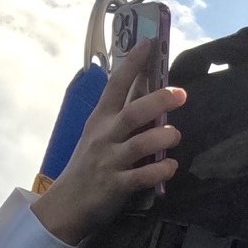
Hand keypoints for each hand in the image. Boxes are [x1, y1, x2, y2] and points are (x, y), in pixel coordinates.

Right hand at [30, 41, 185, 246]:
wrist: (66, 204)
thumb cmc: (89, 163)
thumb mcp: (99, 133)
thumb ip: (123, 113)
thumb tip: (150, 88)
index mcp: (101, 119)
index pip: (116, 85)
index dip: (132, 63)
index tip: (148, 42)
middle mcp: (105, 136)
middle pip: (131, 113)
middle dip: (157, 101)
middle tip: (181, 93)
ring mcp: (109, 161)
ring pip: (138, 145)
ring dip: (160, 137)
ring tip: (175, 134)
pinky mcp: (116, 186)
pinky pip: (140, 177)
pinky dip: (158, 171)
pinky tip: (171, 166)